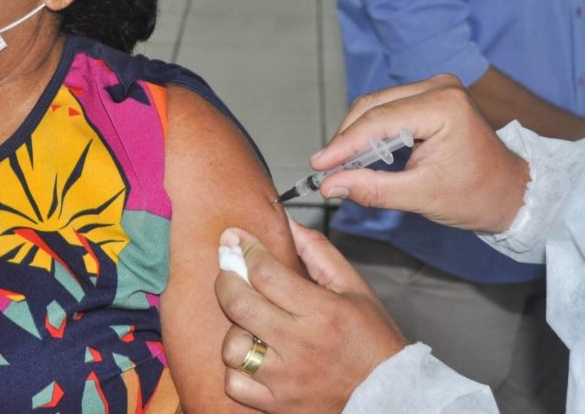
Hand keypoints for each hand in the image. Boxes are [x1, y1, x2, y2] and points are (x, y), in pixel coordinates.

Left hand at [216, 222, 405, 412]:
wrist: (391, 397)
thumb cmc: (373, 340)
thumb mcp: (354, 288)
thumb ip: (317, 251)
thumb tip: (286, 221)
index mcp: (321, 312)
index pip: (265, 272)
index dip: (244, 248)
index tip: (235, 238)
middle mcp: (300, 345)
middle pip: (238, 302)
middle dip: (226, 278)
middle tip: (229, 270)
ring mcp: (285, 379)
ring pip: (232, 346)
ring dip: (235, 330)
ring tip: (250, 325)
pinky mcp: (277, 405)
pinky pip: (235, 383)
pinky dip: (237, 369)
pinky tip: (253, 356)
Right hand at [315, 74, 529, 232]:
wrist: (512, 192)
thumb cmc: (479, 194)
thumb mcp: (421, 196)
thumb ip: (372, 188)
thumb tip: (330, 185)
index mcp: (443, 106)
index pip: (378, 121)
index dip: (343, 145)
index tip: (318, 165)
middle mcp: (439, 88)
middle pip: (372, 107)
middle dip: (345, 139)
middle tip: (324, 168)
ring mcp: (435, 88)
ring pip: (375, 105)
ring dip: (354, 134)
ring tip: (338, 164)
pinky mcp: (430, 96)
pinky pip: (387, 108)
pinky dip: (369, 131)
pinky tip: (358, 153)